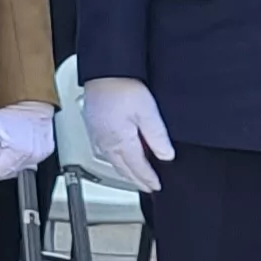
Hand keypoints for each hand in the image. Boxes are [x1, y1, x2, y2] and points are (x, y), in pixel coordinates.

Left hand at [0, 102, 55, 181]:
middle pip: (10, 171)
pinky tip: (22, 142)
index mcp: (16, 152)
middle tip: (2, 144)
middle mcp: (30, 157)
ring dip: (14, 158)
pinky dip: (25, 154)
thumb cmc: (14, 114)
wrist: (33, 104)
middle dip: (3, 161)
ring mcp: (39, 155)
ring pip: (20, 167)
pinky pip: (31, 160)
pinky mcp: (46, 152)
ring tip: (13, 142)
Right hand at [78, 77, 175, 192]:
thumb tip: (166, 156)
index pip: (137, 167)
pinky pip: (105, 152)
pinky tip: (118, 158)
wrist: (104, 73)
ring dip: (125, 173)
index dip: (148, 178)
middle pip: (123, 169)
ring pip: (113, 163)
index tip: (156, 186)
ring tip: (135, 178)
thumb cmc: (123, 88)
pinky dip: (115, 161)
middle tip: (147, 188)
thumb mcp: (147, 112)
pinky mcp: (94, 128)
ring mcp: (98, 136)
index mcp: (121, 141)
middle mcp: (107, 142)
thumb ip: (157, 136)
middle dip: (137, 180)